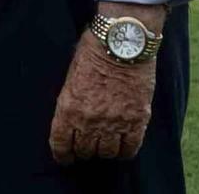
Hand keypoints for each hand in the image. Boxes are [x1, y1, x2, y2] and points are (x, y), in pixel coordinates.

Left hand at [49, 6, 160, 165]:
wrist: (123, 40)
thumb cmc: (94, 49)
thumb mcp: (71, 73)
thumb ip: (71, 98)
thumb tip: (71, 114)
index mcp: (68, 107)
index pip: (61, 143)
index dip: (63, 155)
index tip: (65, 158)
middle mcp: (89, 120)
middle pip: (85, 150)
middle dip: (84, 151)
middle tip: (87, 147)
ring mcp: (114, 122)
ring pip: (107, 152)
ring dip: (104, 151)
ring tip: (105, 145)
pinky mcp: (137, 120)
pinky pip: (130, 148)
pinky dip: (125, 151)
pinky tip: (122, 147)